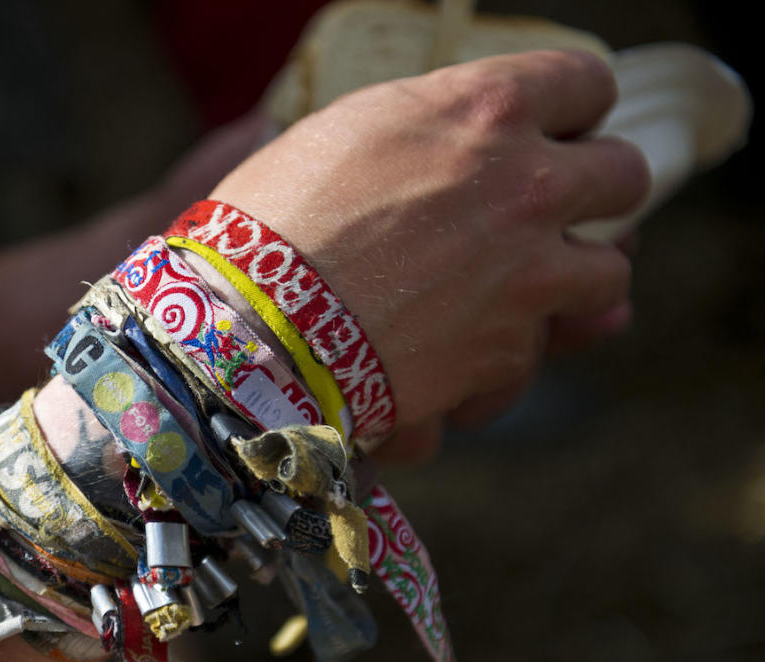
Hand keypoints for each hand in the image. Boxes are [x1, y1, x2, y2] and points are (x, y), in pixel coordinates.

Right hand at [210, 50, 649, 433]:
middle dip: (593, 192)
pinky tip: (439, 362)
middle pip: (625, 175)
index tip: (550, 128)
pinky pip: (527, 361)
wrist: (245, 328)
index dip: (568, 107)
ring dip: (564, 287)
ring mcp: (531, 279)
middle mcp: (529, 188)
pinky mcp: (506, 356)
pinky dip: (488, 368)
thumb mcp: (349, 135)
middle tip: (538, 212)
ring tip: (495, 299)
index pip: (584, 83)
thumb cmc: (271, 219)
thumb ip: (437, 132)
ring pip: (607, 278)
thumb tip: (500, 152)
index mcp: (486, 111)